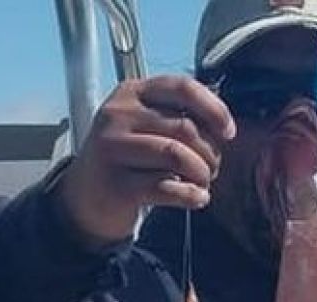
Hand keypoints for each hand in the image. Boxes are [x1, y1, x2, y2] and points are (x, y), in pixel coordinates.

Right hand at [56, 75, 236, 247]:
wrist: (86, 196)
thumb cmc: (128, 159)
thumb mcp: (144, 126)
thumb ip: (177, 117)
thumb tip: (223, 127)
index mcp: (131, 93)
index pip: (182, 87)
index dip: (213, 109)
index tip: (229, 132)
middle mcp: (119, 115)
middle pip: (185, 127)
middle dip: (210, 152)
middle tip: (212, 169)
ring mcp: (114, 148)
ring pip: (177, 155)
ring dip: (202, 174)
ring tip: (204, 183)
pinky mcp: (117, 184)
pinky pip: (166, 188)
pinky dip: (191, 196)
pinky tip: (199, 199)